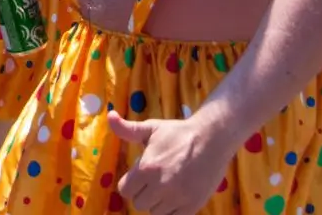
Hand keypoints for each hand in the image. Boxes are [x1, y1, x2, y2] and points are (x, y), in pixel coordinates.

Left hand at [108, 111, 233, 214]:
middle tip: (153, 182)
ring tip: (166, 188)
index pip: (125, 190)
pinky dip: (172, 210)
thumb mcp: (151, 128)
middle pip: (139, 203)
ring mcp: (178, 198)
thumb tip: (109, 116)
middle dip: (143, 193)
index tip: (138, 177)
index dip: (130, 184)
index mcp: (147, 168)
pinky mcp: (193, 205)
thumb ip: (127, 129)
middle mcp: (161, 186)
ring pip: (156, 212)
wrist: (212, 139)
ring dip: (158, 203)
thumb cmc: (178, 133)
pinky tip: (176, 197)